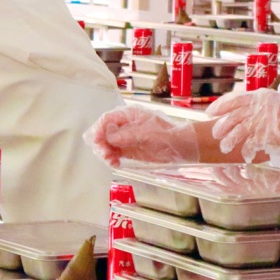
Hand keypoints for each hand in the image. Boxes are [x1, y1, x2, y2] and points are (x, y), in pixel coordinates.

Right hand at [84, 106, 199, 167]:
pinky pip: (115, 153)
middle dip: (101, 143)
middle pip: (105, 132)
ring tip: (111, 161)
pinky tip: (115, 163)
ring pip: (108, 144)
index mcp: (129, 115)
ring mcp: (127, 138)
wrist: (182, 146)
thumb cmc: (167, 134)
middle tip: (105, 154)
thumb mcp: (147, 133)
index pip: (107, 119)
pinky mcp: (130, 150)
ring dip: (106, 153)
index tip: (96, 141)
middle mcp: (125, 125)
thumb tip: (109, 137)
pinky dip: (112, 158)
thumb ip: (127, 135)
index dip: (99, 129)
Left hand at [205, 89, 279, 163]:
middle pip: (234, 114)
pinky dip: (247, 150)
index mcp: (263, 95)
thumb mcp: (277, 106)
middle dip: (223, 124)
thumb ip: (261, 107)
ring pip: (239, 128)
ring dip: (230, 139)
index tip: (211, 111)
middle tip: (216, 133)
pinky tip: (245, 156)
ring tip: (225, 147)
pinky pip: (251, 142)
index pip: (236, 98)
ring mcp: (265, 118)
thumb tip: (242, 112)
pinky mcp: (268, 132)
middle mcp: (262, 104)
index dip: (221, 105)